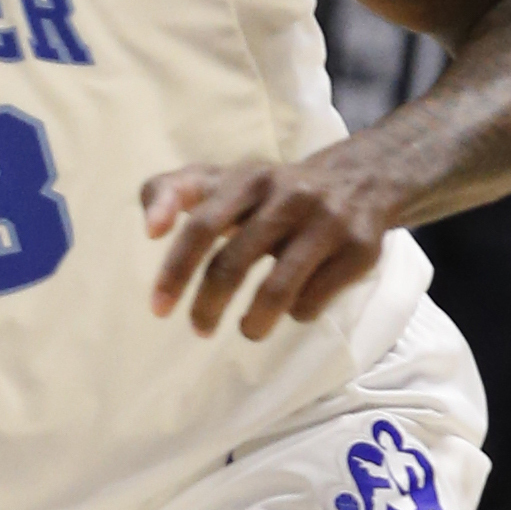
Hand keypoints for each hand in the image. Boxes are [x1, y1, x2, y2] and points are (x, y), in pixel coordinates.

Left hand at [141, 159, 394, 340]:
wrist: (360, 181)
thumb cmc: (269, 191)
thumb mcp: (222, 179)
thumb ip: (171, 191)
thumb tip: (150, 229)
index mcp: (245, 178)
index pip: (201, 224)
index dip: (177, 265)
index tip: (157, 305)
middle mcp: (286, 196)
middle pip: (233, 263)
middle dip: (208, 305)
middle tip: (197, 328)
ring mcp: (326, 222)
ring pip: (278, 289)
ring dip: (254, 321)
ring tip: (247, 331)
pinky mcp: (360, 249)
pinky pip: (315, 298)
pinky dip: (296, 313)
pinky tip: (291, 310)